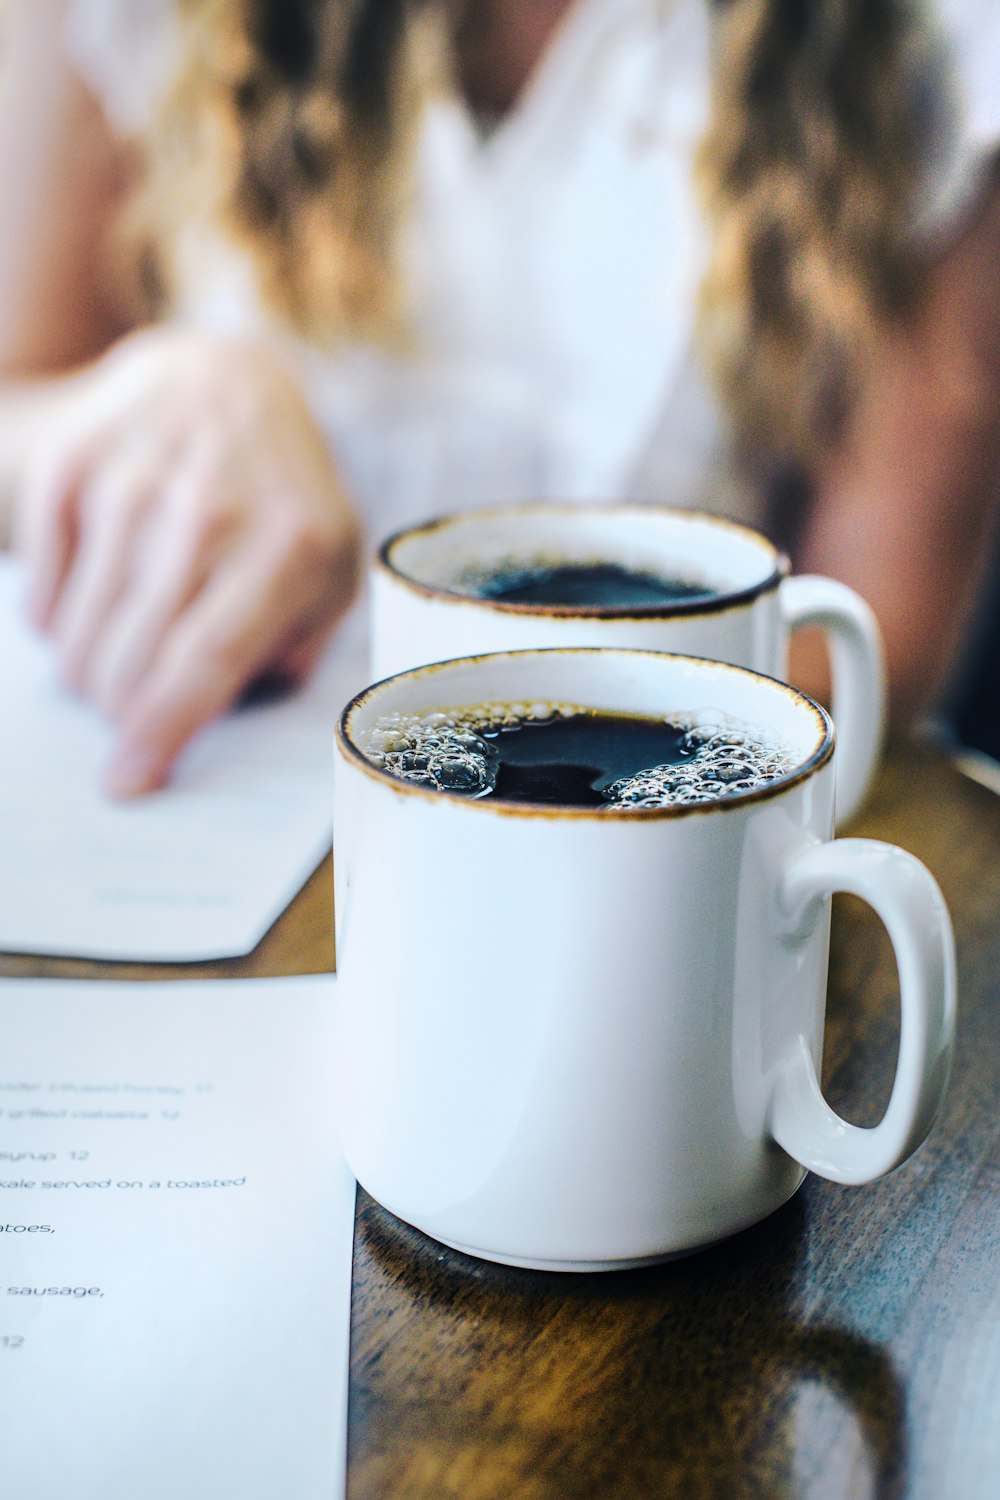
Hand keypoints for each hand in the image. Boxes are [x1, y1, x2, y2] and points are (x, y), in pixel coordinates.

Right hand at [13, 327, 361, 793]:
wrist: (226, 387)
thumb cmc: (284, 506)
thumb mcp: (330, 573)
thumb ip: (300, 649)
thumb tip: (229, 713)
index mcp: (288, 545)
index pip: (206, 657)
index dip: (160, 731)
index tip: (126, 782)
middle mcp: (207, 508)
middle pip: (131, 662)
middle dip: (126, 712)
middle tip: (141, 704)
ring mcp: (132, 480)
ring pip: (78, 639)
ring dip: (93, 673)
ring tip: (129, 646)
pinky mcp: (70, 464)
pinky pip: (41, 599)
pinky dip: (62, 625)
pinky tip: (101, 597)